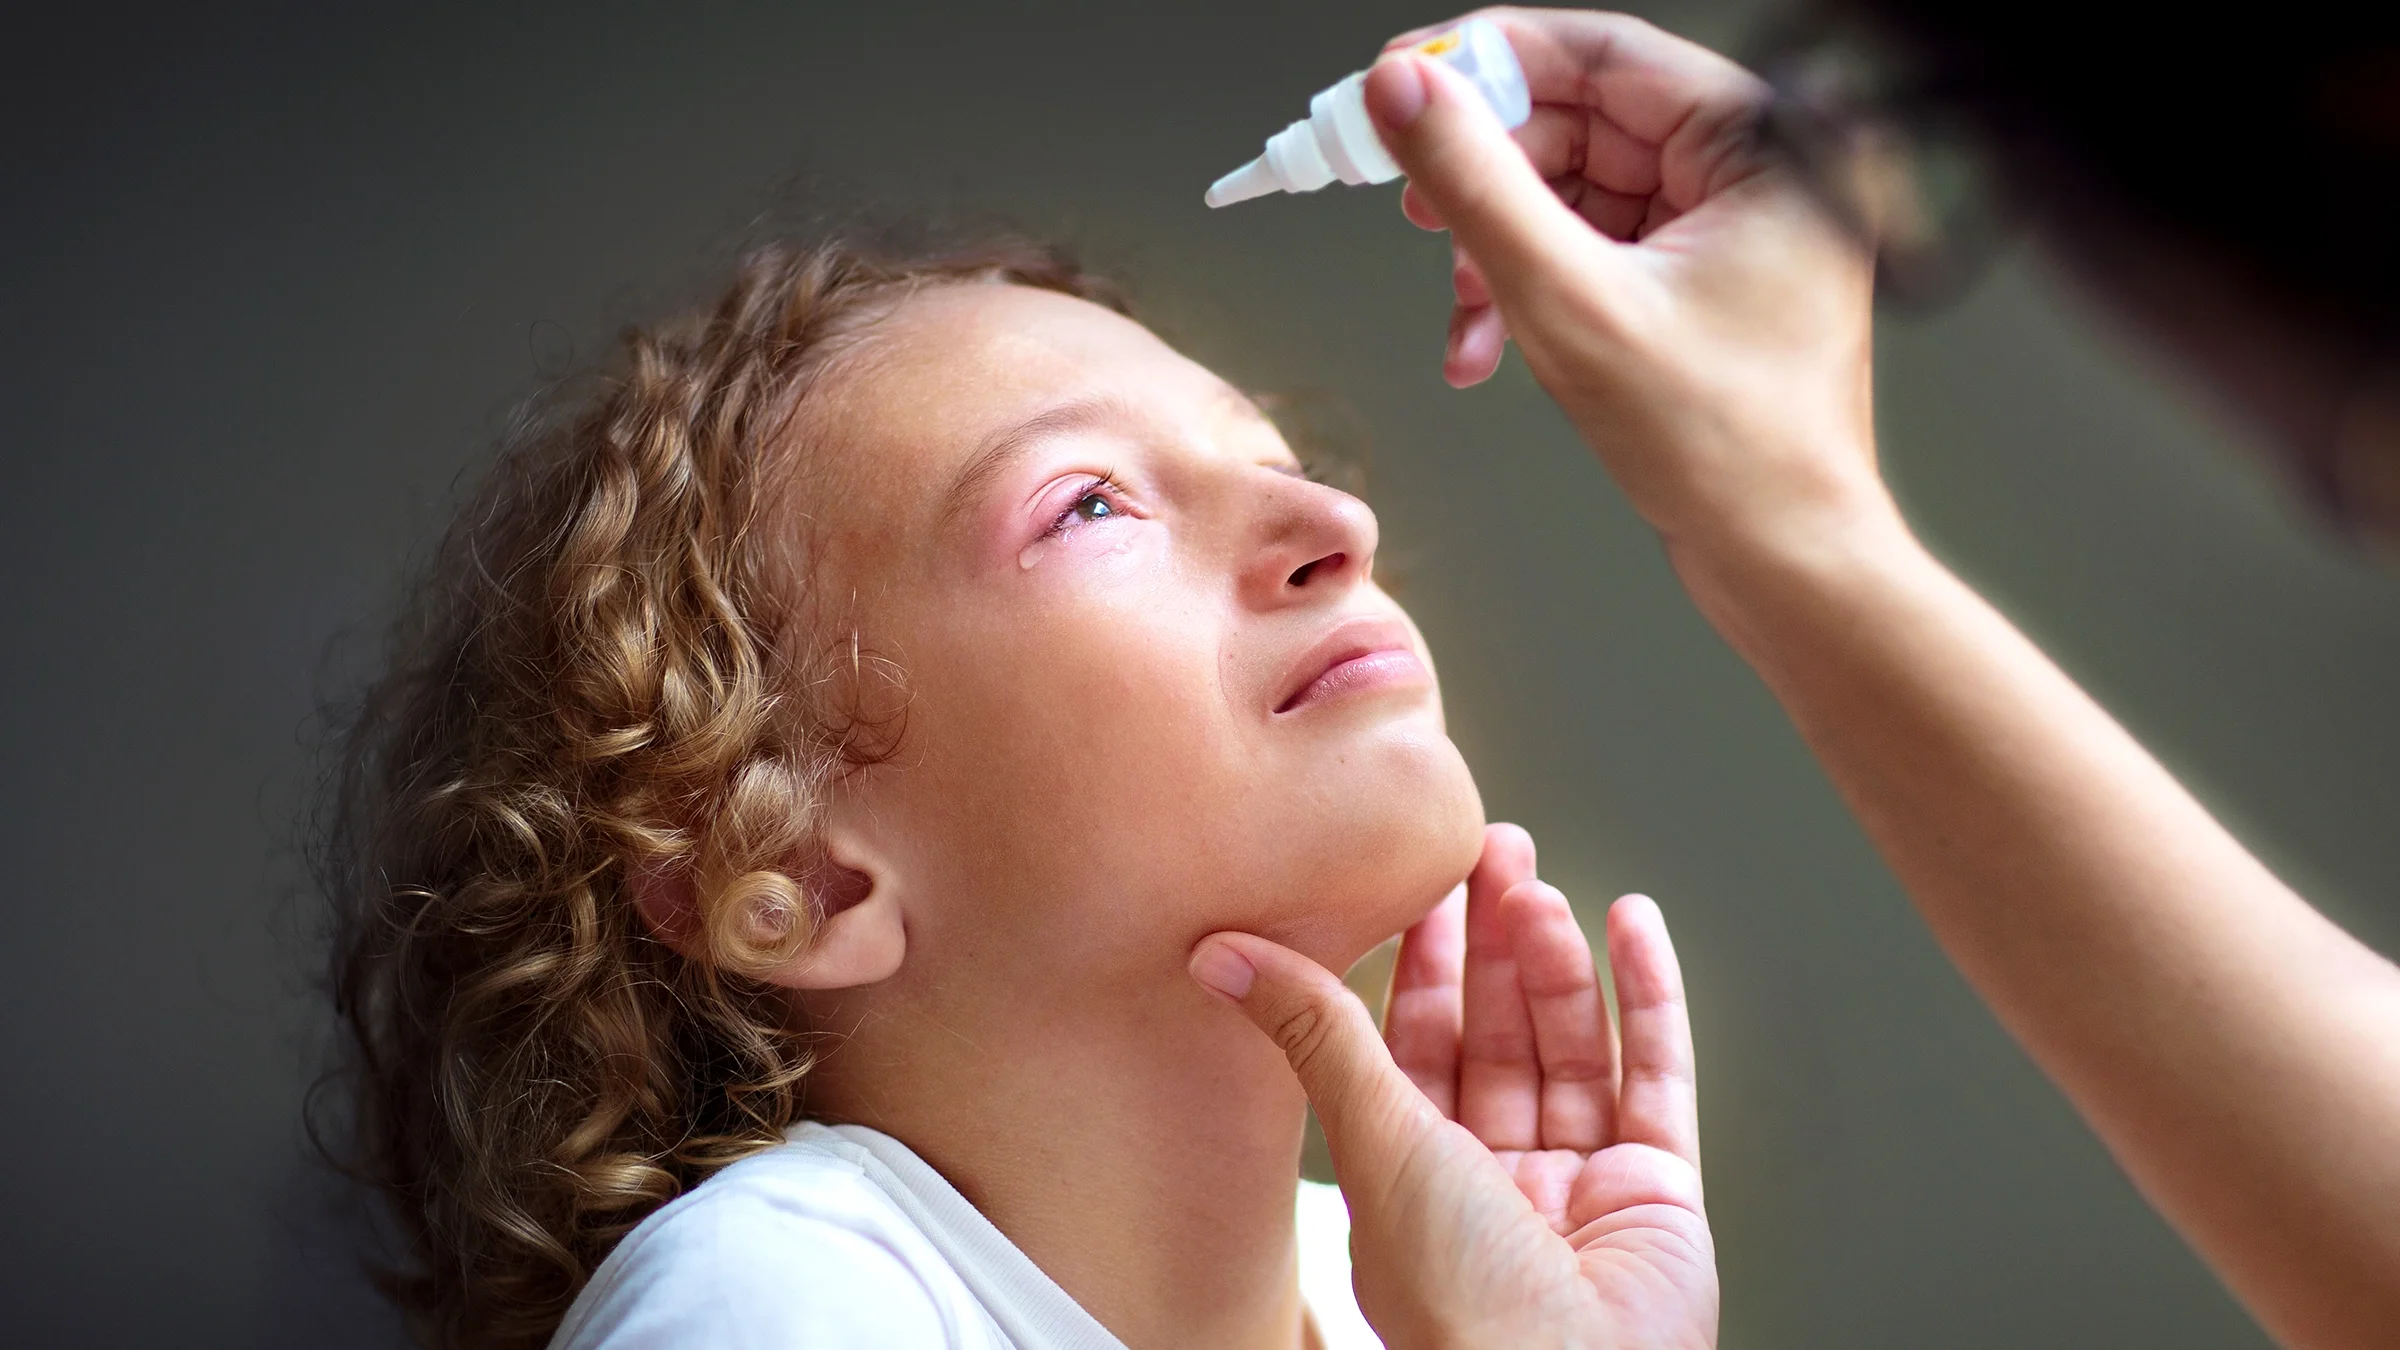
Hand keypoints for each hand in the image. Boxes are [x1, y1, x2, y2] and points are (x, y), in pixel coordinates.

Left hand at [1189, 824, 1714, 1349]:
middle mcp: (1494, 1180)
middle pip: (1497, 1034)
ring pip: (1569, 1045)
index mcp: (1413, 1179)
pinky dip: (1649, 996)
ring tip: (1541, 885)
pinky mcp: (1659, 1190)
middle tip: (1492, 848)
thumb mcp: (1375, 1140)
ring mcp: (1579, 1183)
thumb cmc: (1458, 1300)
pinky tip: (1634, 920)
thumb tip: (1216, 952)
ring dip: (1557, 961)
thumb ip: (1314, 1033)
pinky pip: (1657, 1075)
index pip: (1413, 1045)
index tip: (1422, 880)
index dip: (1419, 960)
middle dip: (1494, 940)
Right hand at [1368, 9, 1898, 593]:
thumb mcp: (1570, 302)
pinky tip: (1488, 344)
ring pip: (1574, 190)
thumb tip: (1405, 95)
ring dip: (1498, 250)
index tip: (1399, 82)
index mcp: (1769, 140)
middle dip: (1487, 179)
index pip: (1603, 52)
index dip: (1486, 61)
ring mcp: (1731, 224)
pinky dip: (1529, 289)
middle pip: (1580, 120)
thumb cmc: (1728, 450)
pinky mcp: (1702, 278)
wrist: (1782, 560)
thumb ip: (1477, 185)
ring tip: (1465, 313)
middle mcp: (1761, 166)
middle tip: (1412, 205)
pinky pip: (1592, 248)